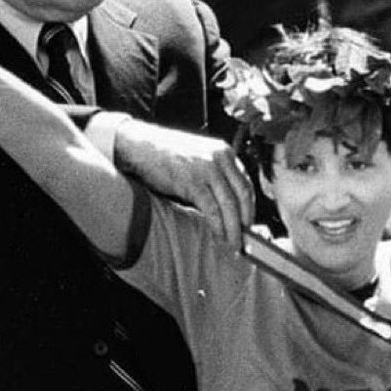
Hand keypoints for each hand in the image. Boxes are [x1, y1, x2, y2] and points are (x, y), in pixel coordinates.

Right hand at [112, 119, 252, 244]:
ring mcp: (206, 169)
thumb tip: (228, 207)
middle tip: (244, 239)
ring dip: (233, 228)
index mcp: (224, 152)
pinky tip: (218, 235)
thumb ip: (216, 176)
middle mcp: (220, 158)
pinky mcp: (192, 182)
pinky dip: (218, 226)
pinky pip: (212, 209)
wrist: (141, 146)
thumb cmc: (167, 156)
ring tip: (232, 243)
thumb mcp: (200, 159)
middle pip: (242, 195)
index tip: (248, 224)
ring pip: (229, 204)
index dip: (250, 207)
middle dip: (245, 221)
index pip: (246, 183)